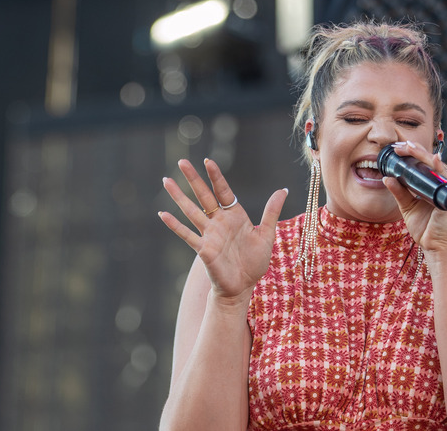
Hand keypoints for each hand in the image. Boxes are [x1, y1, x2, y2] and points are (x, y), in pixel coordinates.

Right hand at [159, 159, 287, 304]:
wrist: (244, 286)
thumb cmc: (254, 262)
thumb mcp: (266, 235)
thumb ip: (271, 212)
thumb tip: (283, 189)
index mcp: (234, 216)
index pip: (223, 191)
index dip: (216, 177)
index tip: (208, 161)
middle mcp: (219, 222)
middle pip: (204, 196)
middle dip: (193, 179)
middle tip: (182, 161)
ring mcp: (209, 235)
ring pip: (191, 211)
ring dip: (179, 196)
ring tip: (166, 180)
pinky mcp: (203, 249)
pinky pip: (187, 235)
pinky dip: (175, 225)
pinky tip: (163, 214)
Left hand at [382, 141, 446, 253]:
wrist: (434, 247)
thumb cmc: (425, 228)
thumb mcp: (407, 207)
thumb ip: (399, 192)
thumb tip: (387, 177)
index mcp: (436, 185)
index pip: (425, 164)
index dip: (413, 154)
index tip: (397, 148)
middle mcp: (446, 185)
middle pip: (431, 161)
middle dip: (415, 151)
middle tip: (400, 145)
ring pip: (438, 166)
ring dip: (423, 155)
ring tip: (409, 148)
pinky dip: (440, 168)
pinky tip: (433, 160)